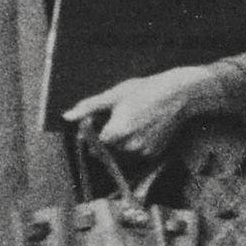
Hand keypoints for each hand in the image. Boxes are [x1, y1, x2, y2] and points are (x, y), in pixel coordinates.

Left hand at [60, 64, 216, 167]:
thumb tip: (67, 116)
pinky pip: (136, 154)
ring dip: (121, 141)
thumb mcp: (115, 95)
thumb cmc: (146, 90)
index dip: (92, 131)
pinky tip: (144, 127)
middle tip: (120, 116)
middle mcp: (129, 147)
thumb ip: (88, 108)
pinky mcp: (153, 154)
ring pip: (122, 152)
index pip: (93, 141)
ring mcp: (142, 152)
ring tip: (134, 120)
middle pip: (107, 148)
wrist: (179, 95)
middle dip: (108, 136)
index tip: (98, 120)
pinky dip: (135, 144)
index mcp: (116, 132)